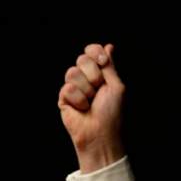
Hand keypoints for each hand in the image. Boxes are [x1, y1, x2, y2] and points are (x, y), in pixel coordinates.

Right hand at [58, 43, 125, 172]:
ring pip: (72, 72)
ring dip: (86, 90)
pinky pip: (67, 88)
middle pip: (81, 59)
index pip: (91, 50)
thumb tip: (109, 46)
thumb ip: (110, 66)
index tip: (103, 62)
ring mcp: (74, 87)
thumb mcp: (116, 86)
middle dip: (93, 75)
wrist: (101, 134)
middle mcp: (86, 78)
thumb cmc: (112, 113)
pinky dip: (78, 100)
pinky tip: (82, 109)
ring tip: (90, 103)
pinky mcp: (63, 98)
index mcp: (100, 74)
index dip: (95, 52)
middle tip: (98, 90)